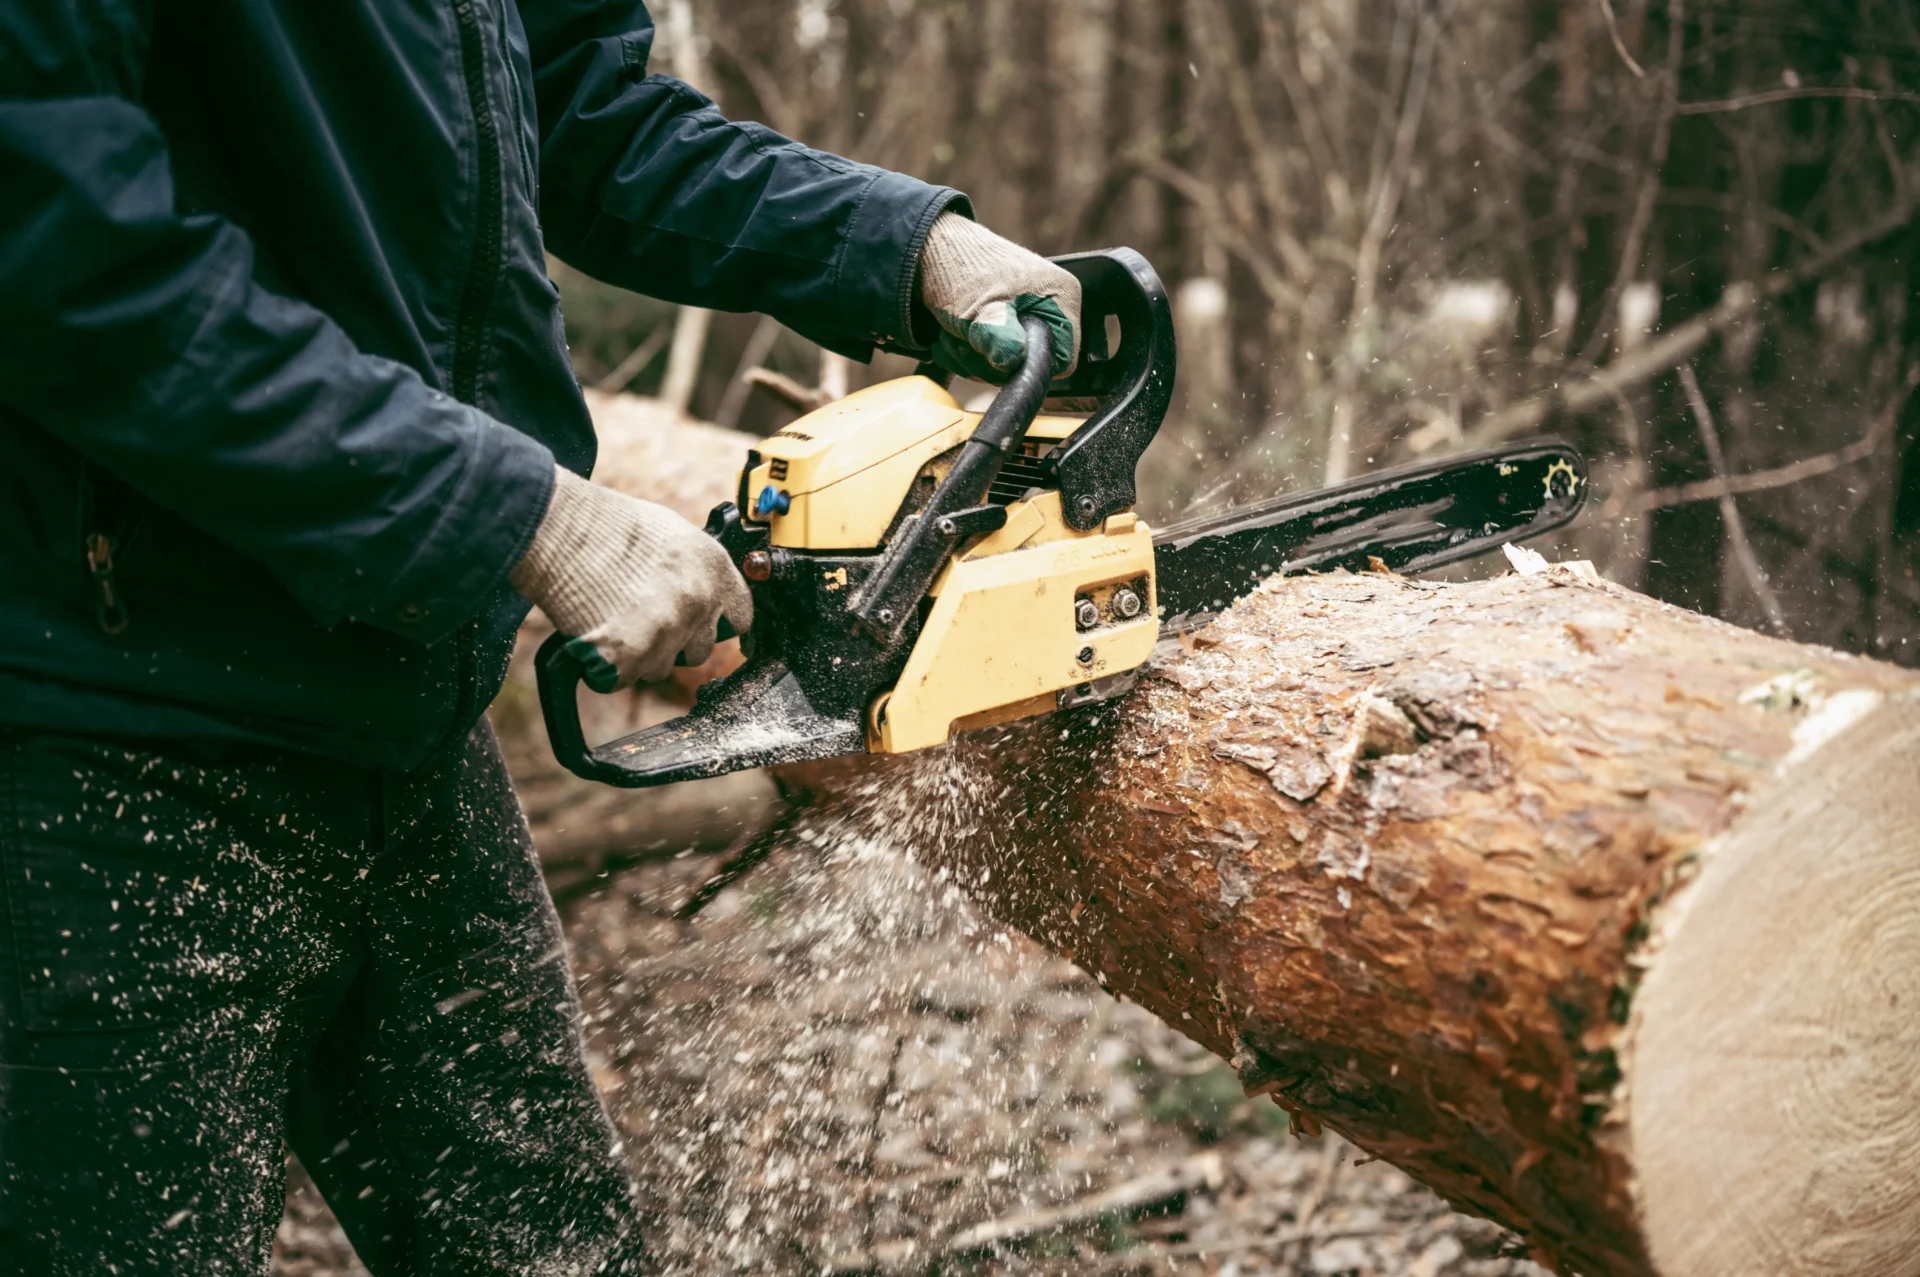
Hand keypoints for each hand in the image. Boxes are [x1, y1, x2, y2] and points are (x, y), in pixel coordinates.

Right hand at [511, 467, 752, 691]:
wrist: (564, 532)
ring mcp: (667, 633)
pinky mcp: (632, 657)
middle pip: (699, 651)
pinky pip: (624, 678)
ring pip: (660, 668)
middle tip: (644, 621)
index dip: (718, 623)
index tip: (705, 626)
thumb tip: (702, 588)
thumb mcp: (672, 532)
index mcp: (714, 570)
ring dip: (639, 656)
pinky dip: (607, 667)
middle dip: (675, 643)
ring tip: (614, 621)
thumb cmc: (609, 526)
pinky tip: (596, 635)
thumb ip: (695, 569)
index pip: (741, 616)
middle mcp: (698, 603)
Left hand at [918, 212, 1080, 382]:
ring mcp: (1025, 315)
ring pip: (1005, 365)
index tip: (999, 357)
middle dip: (990, 362)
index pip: (1064, 359)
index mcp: (1061, 297)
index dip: (1029, 366)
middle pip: (1029, 364)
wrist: (926, 248)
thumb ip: (1000, 339)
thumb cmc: (959, 267)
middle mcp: (1050, 307)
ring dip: (971, 358)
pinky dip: (964, 354)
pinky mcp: (1003, 323)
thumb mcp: (980, 309)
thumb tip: (1012, 362)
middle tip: (965, 339)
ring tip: (952, 332)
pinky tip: (949, 336)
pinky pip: (989, 358)